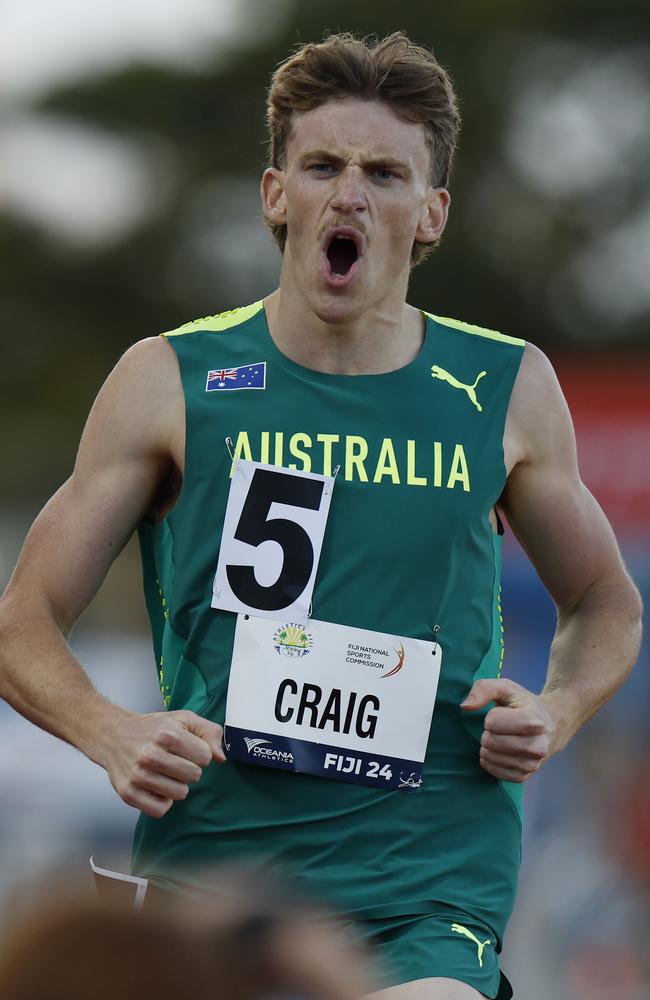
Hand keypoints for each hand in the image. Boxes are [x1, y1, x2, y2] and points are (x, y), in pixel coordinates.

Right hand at [99, 709, 224, 816]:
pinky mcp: (128, 793)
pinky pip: (160, 810)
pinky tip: (157, 787)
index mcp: (167, 734)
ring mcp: (138, 776)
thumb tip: (221, 757)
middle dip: (190, 769)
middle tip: (176, 762)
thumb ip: (208, 732)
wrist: (113, 735)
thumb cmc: (152, 728)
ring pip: (180, 794)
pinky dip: (162, 801)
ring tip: (165, 773)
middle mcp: (151, 755)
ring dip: (177, 785)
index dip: (200, 754)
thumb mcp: (183, 719)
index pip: (205, 757)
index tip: (188, 750)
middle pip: (194, 776)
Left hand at [461, 678, 558, 781]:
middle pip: (489, 741)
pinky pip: (493, 771)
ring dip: (488, 747)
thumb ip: (484, 689)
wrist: (552, 725)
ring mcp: (532, 764)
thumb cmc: (523, 704)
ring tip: (501, 738)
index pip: (491, 722)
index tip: (504, 714)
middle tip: (501, 728)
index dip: (492, 716)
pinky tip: (500, 751)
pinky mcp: (524, 776)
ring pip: (489, 757)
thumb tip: (464, 706)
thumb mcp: (506, 688)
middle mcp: (536, 746)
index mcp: (533, 722)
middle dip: (488, 732)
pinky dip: (490, 760)